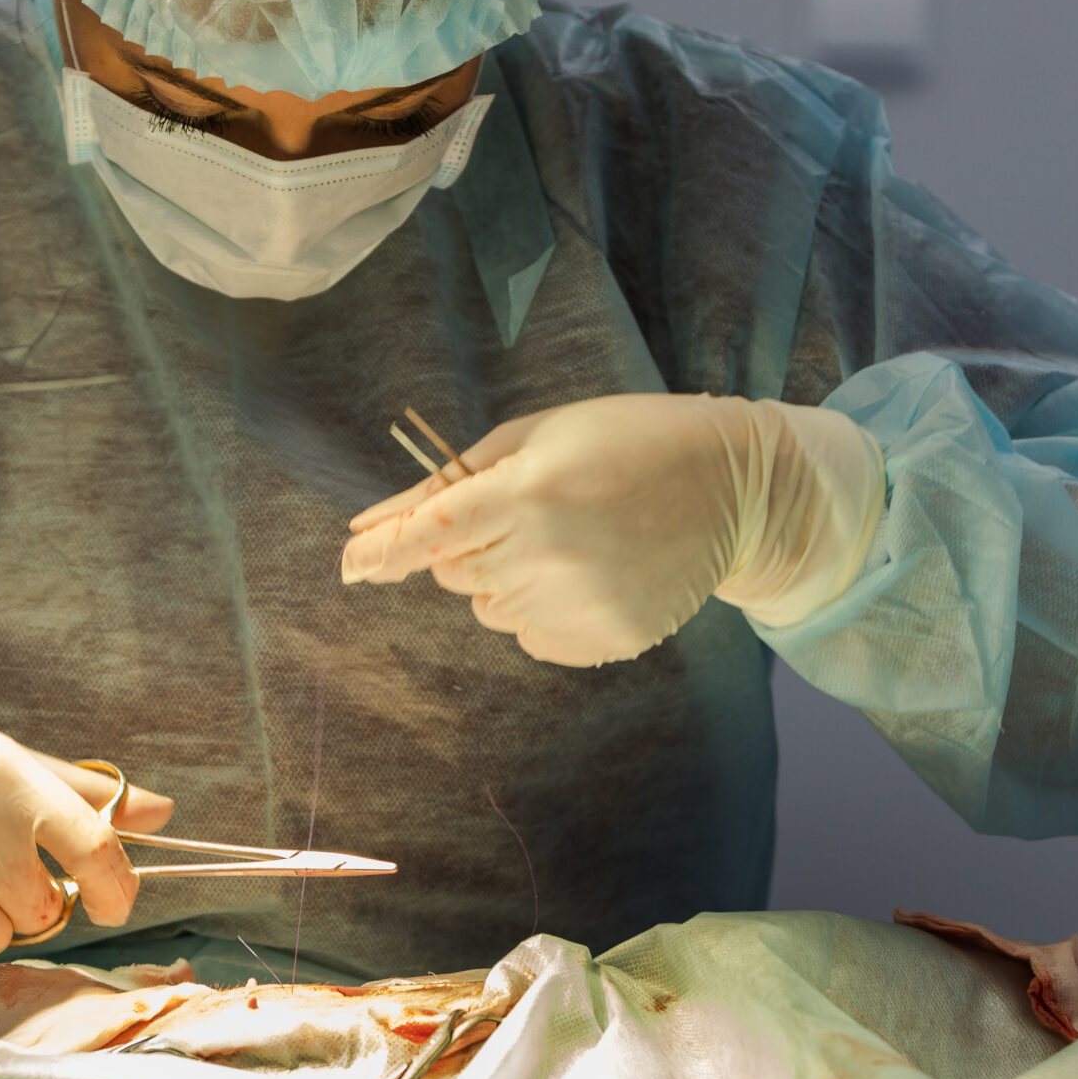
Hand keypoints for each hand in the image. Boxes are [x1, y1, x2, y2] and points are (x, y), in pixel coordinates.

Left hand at [340, 393, 882, 666]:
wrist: (731, 486)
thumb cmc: (620, 441)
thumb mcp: (533, 438)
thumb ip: (446, 486)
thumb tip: (363, 526)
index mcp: (531, 492)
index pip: (431, 536)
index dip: (381, 554)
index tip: (346, 566)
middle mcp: (552, 555)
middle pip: (453, 574)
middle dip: (465, 546)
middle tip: (523, 509)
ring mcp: (582, 604)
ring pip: (488, 609)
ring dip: (503, 577)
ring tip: (568, 537)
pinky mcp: (606, 640)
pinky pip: (531, 637)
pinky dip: (541, 608)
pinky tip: (590, 569)